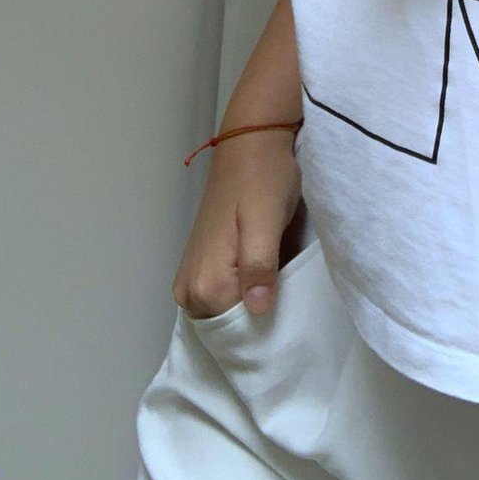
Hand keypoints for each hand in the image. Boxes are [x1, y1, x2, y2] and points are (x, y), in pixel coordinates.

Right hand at [172, 129, 302, 318]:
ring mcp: (190, 278)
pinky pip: (217, 299)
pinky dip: (238, 299)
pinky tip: (261, 288)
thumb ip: (260, 266)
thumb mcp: (267, 222)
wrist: (250, 146)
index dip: (263, 330)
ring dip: (247, 312)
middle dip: (254, 324)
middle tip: (287, 311)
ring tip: (277, 298)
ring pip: (221, 316)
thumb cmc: (264, 181)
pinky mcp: (199, 267)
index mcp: (206, 282)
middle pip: (225, 328)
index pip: (235, 332)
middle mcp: (189, 288)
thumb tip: (257, 310)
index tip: (289, 326)